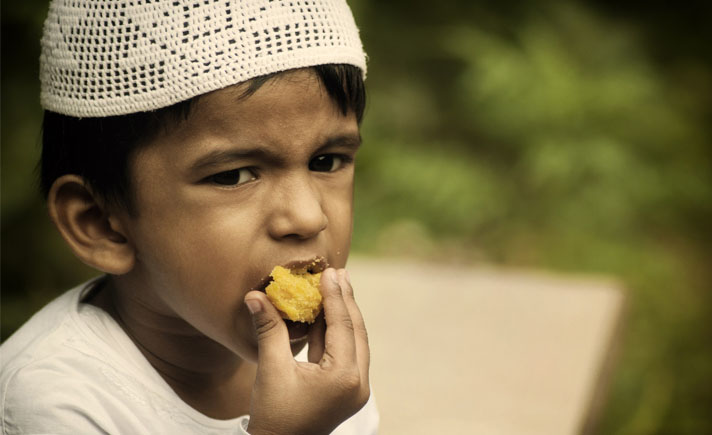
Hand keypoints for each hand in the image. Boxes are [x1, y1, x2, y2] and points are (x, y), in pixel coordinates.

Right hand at [243, 268, 369, 434]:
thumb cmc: (274, 415)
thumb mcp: (270, 369)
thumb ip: (268, 329)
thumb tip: (255, 295)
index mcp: (344, 377)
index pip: (342, 326)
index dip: (335, 296)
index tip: (330, 271)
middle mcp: (357, 382)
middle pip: (355, 331)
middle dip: (345, 300)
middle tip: (338, 272)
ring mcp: (355, 387)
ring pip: (353, 341)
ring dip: (342, 314)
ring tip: (335, 285)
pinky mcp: (347, 389)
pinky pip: (345, 353)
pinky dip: (335, 333)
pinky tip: (325, 313)